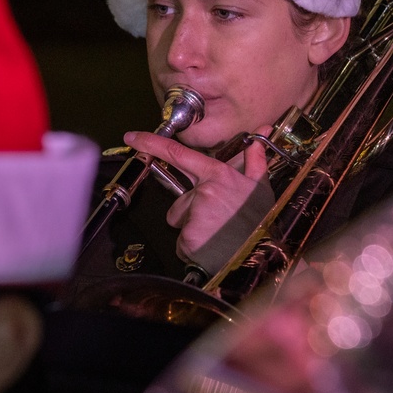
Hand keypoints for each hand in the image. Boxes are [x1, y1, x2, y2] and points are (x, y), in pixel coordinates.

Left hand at [124, 126, 274, 276]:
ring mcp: (195, 213)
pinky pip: (182, 242)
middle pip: (179, 201)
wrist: (261, 256)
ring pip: (179, 221)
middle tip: (217, 222)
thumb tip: (259, 136)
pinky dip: (193, 247)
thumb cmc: (260, 221)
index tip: (131, 138)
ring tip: (216, 235)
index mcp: (217, 174)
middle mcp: (204, 190)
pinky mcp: (189, 237)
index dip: (151, 143)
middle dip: (190, 212)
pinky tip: (211, 248)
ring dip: (191, 229)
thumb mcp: (261, 187)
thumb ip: (255, 160)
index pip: (178, 154)